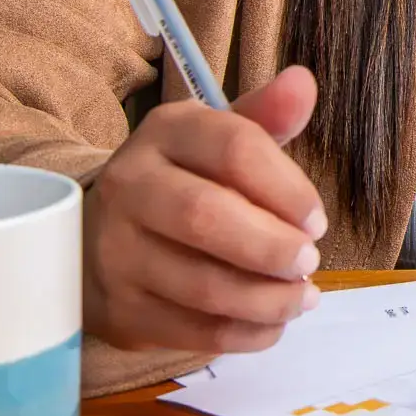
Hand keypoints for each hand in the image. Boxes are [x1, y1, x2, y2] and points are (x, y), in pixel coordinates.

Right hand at [82, 64, 327, 353]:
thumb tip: (303, 82)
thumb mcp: (216, 140)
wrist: (99, 236)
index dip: (287, 188)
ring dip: (267, 298)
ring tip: (303, 297)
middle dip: (271, 246)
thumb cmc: (182, 182)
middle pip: (206, 216)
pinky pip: (192, 330)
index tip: (317, 220)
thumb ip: (264, 117)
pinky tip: (273, 324)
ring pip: (201, 284)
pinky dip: (245, 333)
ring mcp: (116, 251)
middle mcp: (129, 186)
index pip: (233, 148)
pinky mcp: (119, 308)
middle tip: (309, 262)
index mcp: (165, 132)